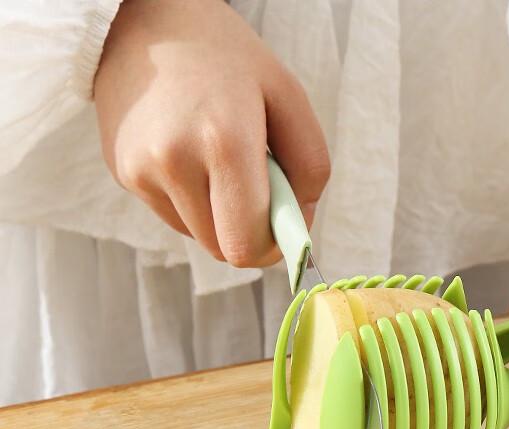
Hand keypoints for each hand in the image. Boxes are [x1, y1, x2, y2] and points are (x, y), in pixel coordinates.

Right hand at [94, 0, 329, 266]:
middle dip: (249, 233)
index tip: (283, 226)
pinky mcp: (123, 173)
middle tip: (258, 191)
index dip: (273, 248)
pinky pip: (175, 217)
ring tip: (219, 162)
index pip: (247, 245)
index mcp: (224, 141)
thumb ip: (310, 168)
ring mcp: (141, 170)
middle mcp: (174, 162)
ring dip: (221, 216)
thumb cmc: (226, 58)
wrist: (143, 19)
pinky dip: (194, 202)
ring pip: (200, 237)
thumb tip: (299, 225)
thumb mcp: (288, 96)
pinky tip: (192, 157)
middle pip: (224, 251)